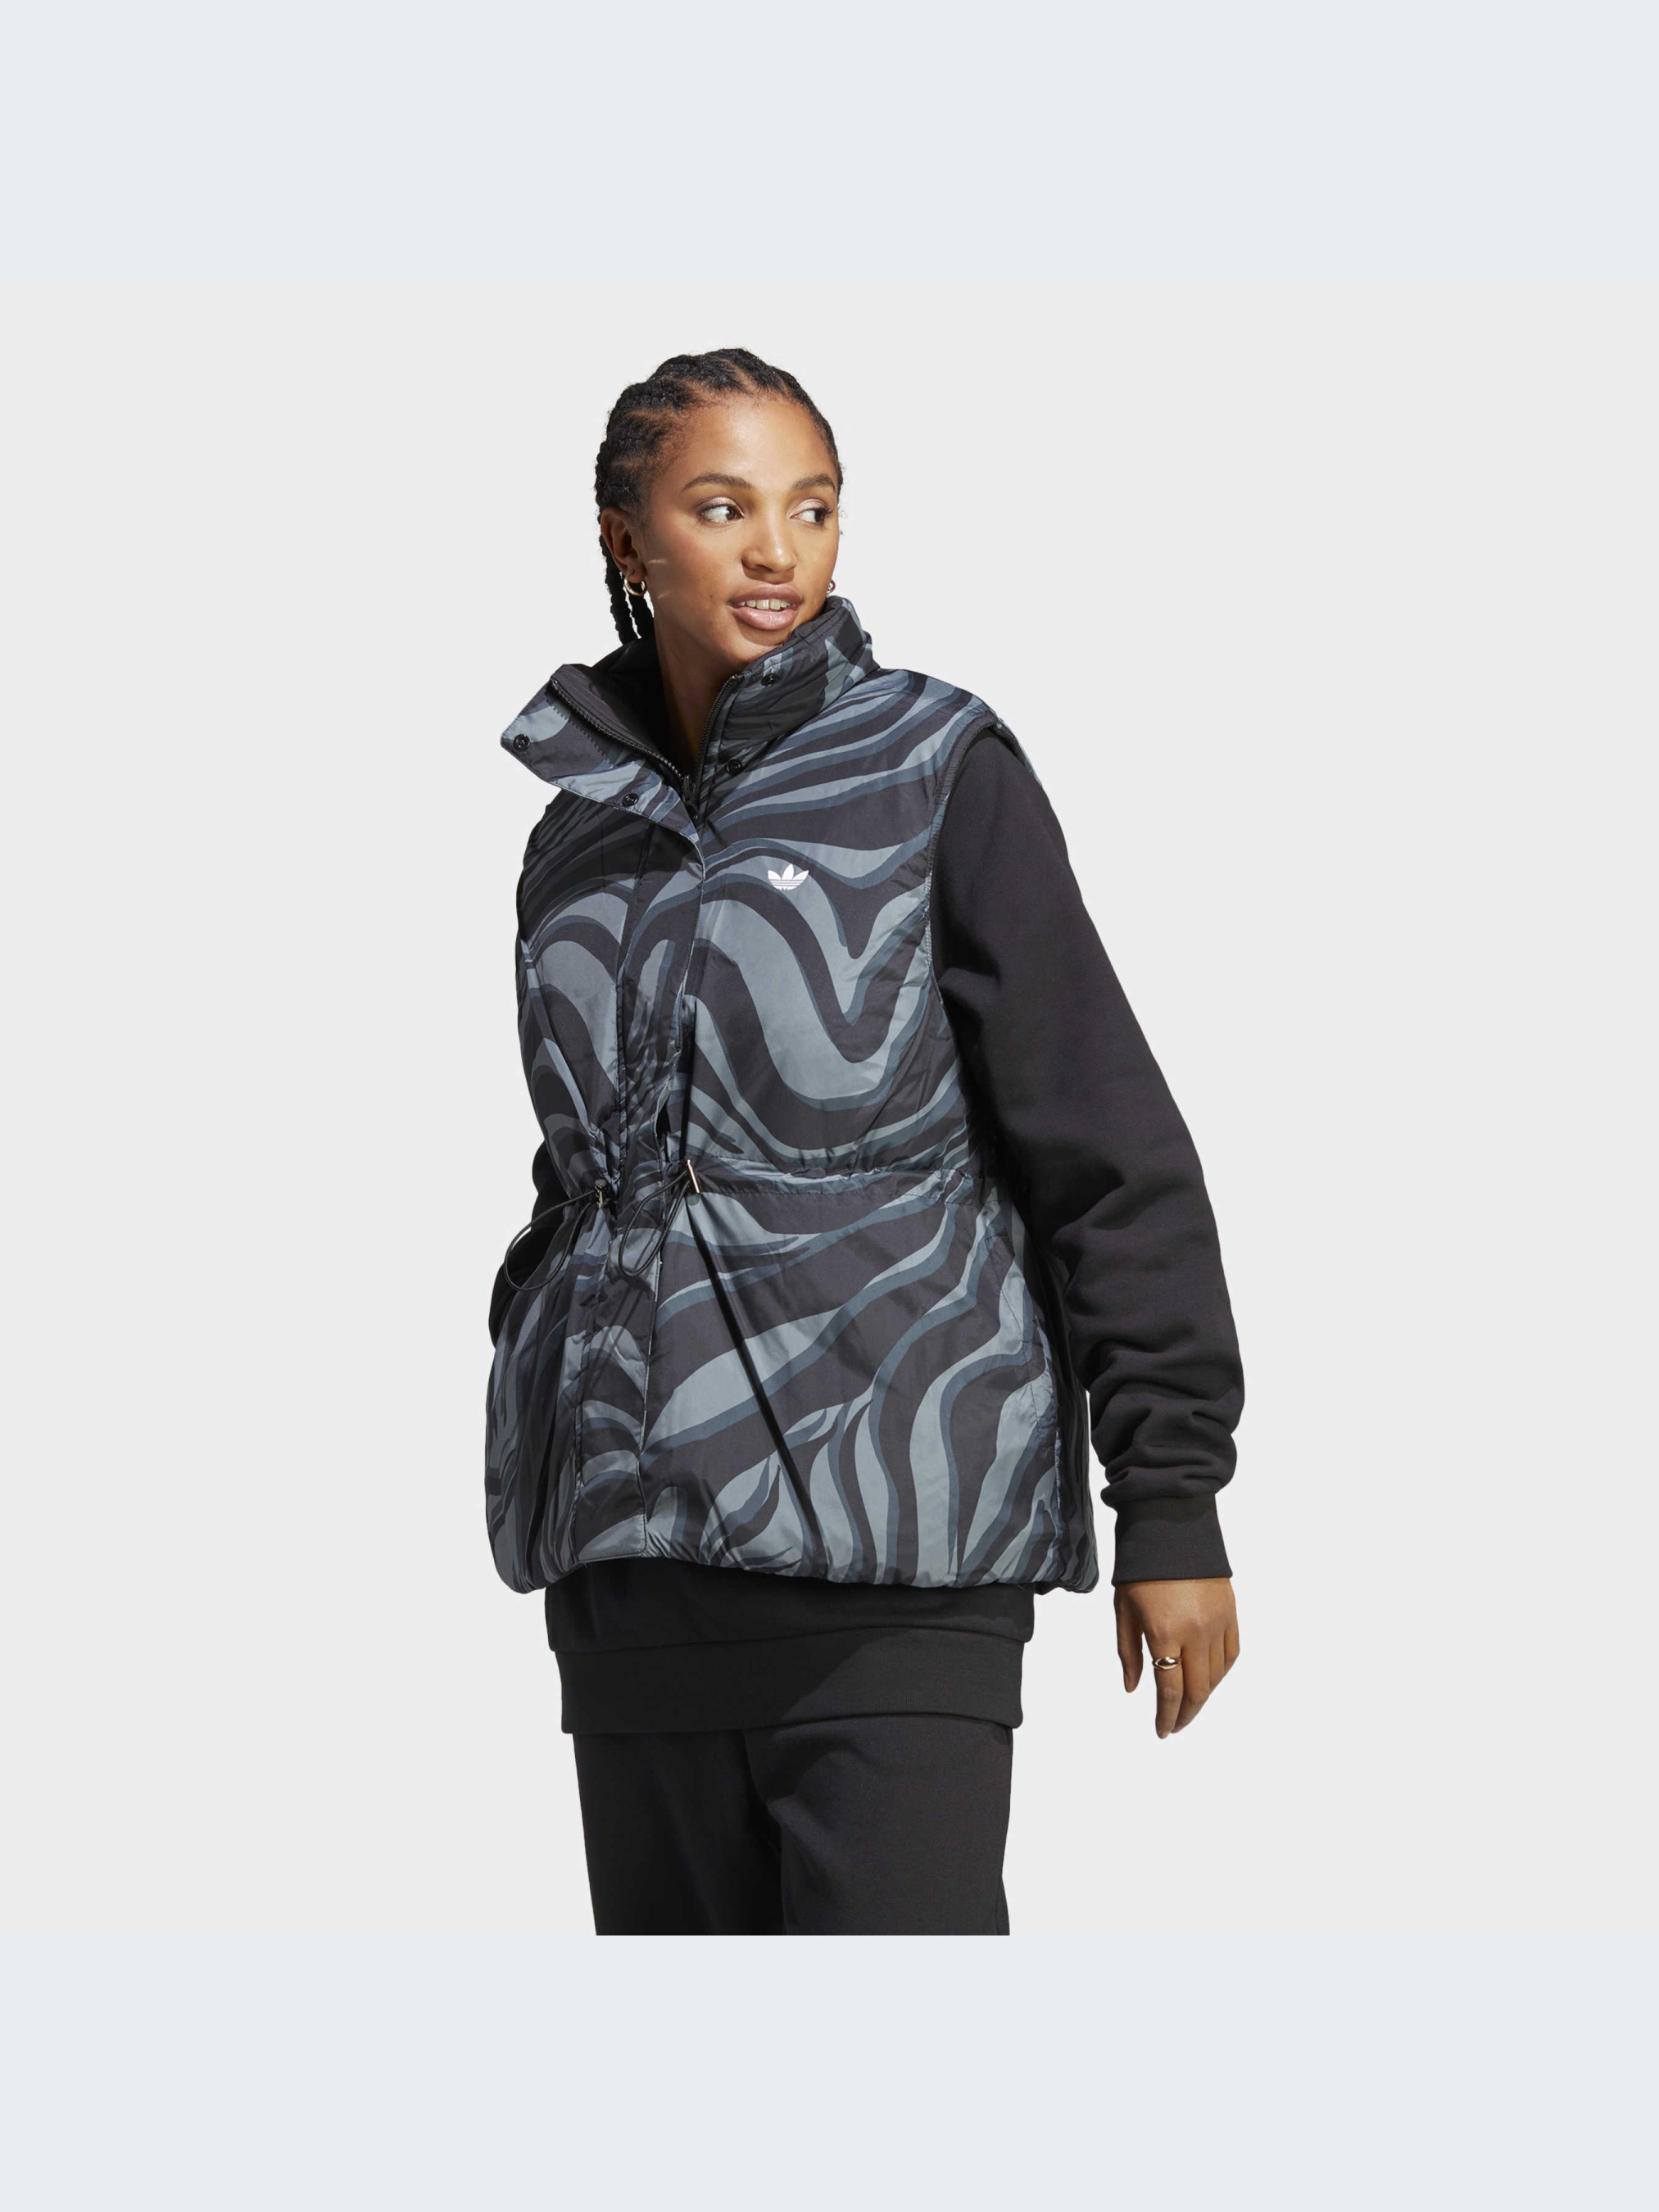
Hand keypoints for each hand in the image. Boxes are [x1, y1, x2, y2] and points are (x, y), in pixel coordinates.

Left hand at [1115, 1578, 1238, 1738]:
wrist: (1172, 1529)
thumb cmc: (1140, 1569)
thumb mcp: (1123, 1609)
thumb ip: (1128, 1652)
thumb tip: (1133, 1688)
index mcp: (1163, 1631)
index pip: (1169, 1689)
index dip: (1166, 1716)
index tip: (1161, 1731)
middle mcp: (1195, 1631)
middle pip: (1196, 1690)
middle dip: (1184, 1715)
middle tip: (1175, 1726)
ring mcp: (1217, 1623)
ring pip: (1216, 1677)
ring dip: (1202, 1697)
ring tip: (1188, 1706)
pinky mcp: (1231, 1613)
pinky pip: (1230, 1656)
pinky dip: (1220, 1674)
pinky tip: (1208, 1680)